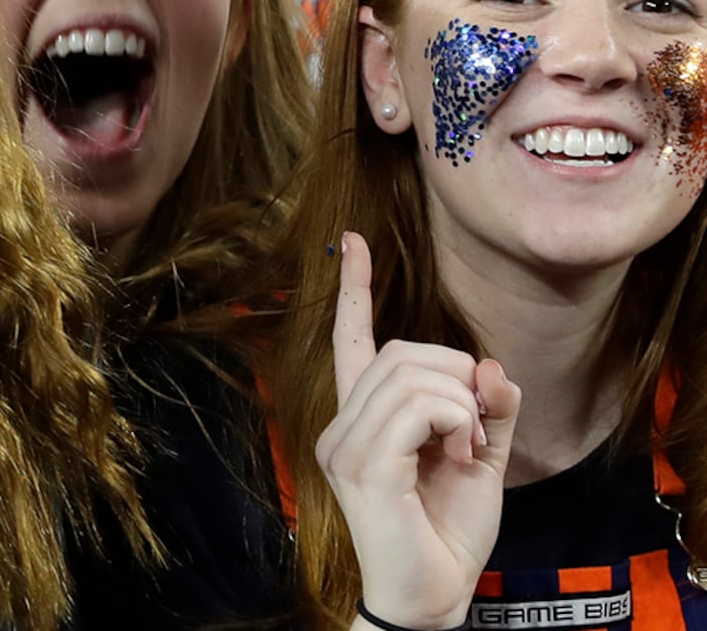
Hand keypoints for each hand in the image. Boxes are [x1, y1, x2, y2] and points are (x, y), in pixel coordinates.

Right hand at [315, 232, 521, 629]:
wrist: (430, 594)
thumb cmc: (446, 533)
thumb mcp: (481, 459)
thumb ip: (488, 411)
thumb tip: (492, 367)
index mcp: (363, 418)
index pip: (352, 340)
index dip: (355, 288)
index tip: (353, 241)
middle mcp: (343, 424)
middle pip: (402, 349)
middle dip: (456, 372)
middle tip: (474, 426)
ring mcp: (346, 443)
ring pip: (413, 373)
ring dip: (459, 403)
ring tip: (463, 449)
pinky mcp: (362, 465)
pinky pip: (418, 408)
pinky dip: (454, 422)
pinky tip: (455, 456)